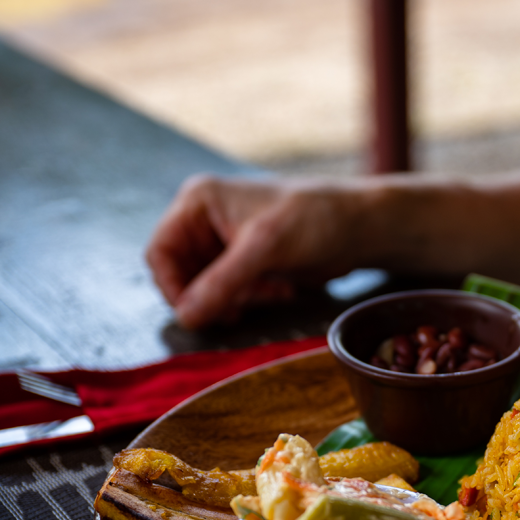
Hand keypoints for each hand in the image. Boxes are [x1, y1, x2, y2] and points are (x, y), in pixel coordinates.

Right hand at [145, 175, 361, 329]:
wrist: (359, 227)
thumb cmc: (314, 220)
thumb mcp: (264, 249)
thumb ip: (222, 283)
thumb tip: (185, 318)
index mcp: (198, 202)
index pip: (161, 252)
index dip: (173, 287)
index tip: (196, 315)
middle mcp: (205, 220)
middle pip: (182, 274)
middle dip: (212, 295)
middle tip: (241, 308)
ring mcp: (225, 242)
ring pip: (207, 288)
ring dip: (235, 299)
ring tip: (270, 291)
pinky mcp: (247, 262)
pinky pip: (231, 292)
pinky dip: (251, 298)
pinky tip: (280, 289)